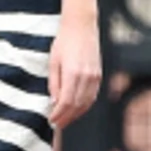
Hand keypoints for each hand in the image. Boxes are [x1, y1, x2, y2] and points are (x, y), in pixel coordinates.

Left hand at [47, 0, 102, 127]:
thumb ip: (54, 84)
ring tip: (65, 120)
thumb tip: (54, 102)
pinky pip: (92, 96)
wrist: (81, 26)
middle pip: (77, 106)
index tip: (51, 120)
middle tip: (57, 124)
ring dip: (76, 114)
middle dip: (66, 117)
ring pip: (87, 103)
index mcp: (74, 73)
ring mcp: (95, 77)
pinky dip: (84, 106)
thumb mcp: (53, 62)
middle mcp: (87, 77)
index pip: (66, 102)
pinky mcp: (99, 75)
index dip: (59, 114)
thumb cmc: (64, 42)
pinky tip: (76, 109)